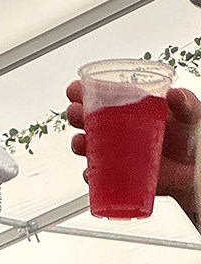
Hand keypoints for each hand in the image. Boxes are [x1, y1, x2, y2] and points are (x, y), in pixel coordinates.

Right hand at [66, 80, 200, 225]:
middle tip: (75, 113)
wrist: (195, 168)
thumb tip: (174, 94)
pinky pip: (98, 174)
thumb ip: (185, 102)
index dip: (84, 91)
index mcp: (131, 108)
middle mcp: (119, 128)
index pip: (102, 96)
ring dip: (79, 144)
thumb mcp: (192, 113)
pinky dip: (91, 174)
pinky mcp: (118, 172)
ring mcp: (117, 151)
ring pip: (88, 146)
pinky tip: (91, 171)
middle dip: (76, 115)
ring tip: (80, 143)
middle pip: (88, 119)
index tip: (75, 89)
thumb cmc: (192, 136)